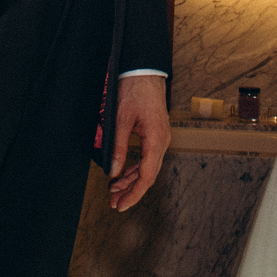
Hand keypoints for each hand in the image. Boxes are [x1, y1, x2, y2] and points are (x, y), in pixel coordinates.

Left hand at [107, 75, 170, 211]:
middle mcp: (162, 141)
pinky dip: (135, 169)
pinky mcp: (156, 135)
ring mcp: (161, 138)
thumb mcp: (121, 120)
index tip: (121, 204)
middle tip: (114, 203)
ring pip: (148, 168)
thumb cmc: (135, 91)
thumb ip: (118, 147)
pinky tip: (123, 175)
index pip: (146, 176)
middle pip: (148, 175)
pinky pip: (148, 158)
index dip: (134, 193)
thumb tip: (113, 171)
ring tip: (115, 191)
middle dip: (131, 191)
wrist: (145, 72)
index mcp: (156, 139)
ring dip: (132, 181)